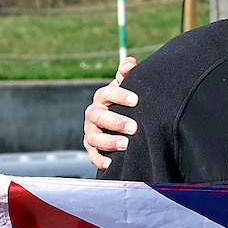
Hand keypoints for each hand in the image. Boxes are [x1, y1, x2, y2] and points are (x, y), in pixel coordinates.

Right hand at [85, 55, 136, 169]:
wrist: (120, 123)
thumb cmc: (125, 103)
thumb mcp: (128, 88)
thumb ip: (127, 75)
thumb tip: (129, 63)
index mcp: (102, 98)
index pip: (107, 93)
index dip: (120, 95)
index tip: (136, 100)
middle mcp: (93, 114)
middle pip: (99, 117)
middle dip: (116, 122)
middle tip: (134, 127)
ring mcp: (91, 132)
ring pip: (94, 137)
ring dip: (109, 142)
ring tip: (126, 145)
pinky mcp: (91, 149)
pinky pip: (93, 156)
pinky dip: (100, 160)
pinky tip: (112, 163)